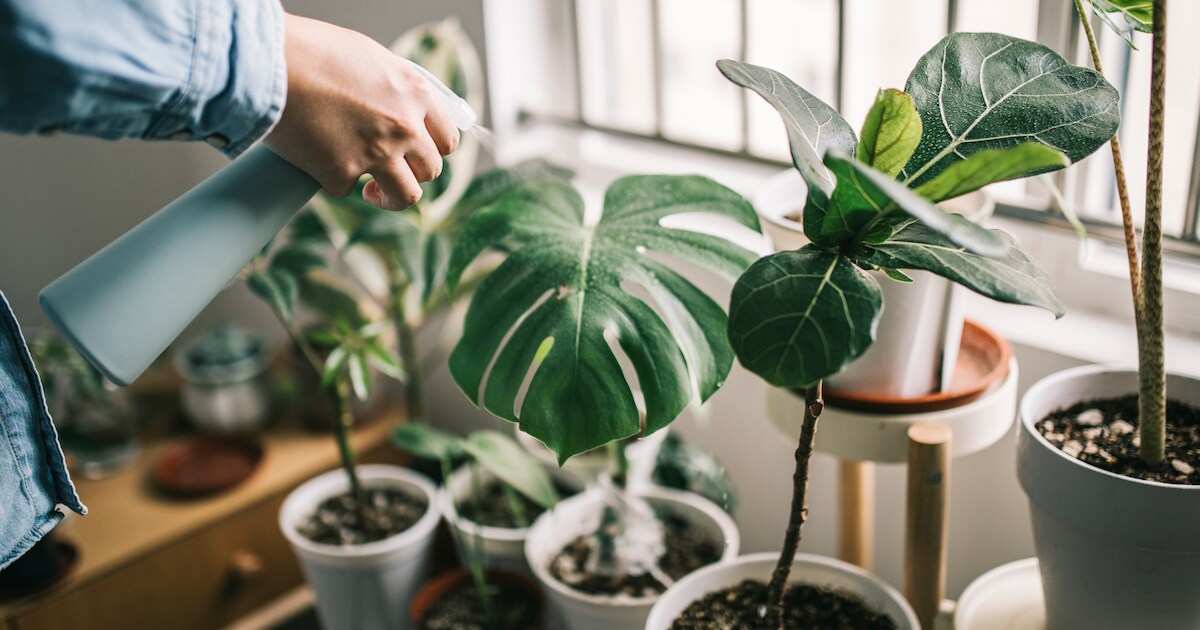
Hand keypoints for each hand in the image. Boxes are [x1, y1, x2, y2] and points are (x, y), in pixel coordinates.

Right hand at [265, 14, 458, 209]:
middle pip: (431, 170)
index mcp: (415, 93)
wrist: (267, 63)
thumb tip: (402, 106)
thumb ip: (393, 87)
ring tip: (372, 192)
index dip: (434, 150)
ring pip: (406, 196)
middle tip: (392, 171)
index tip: (421, 155)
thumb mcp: (369, 57)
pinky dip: (333, 179)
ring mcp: (376, 154)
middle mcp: (404, 126)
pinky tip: (319, 161)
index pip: (447, 138)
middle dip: (413, 174)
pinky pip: (347, 189)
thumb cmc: (311, 51)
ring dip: (390, 198)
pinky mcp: (342, 174)